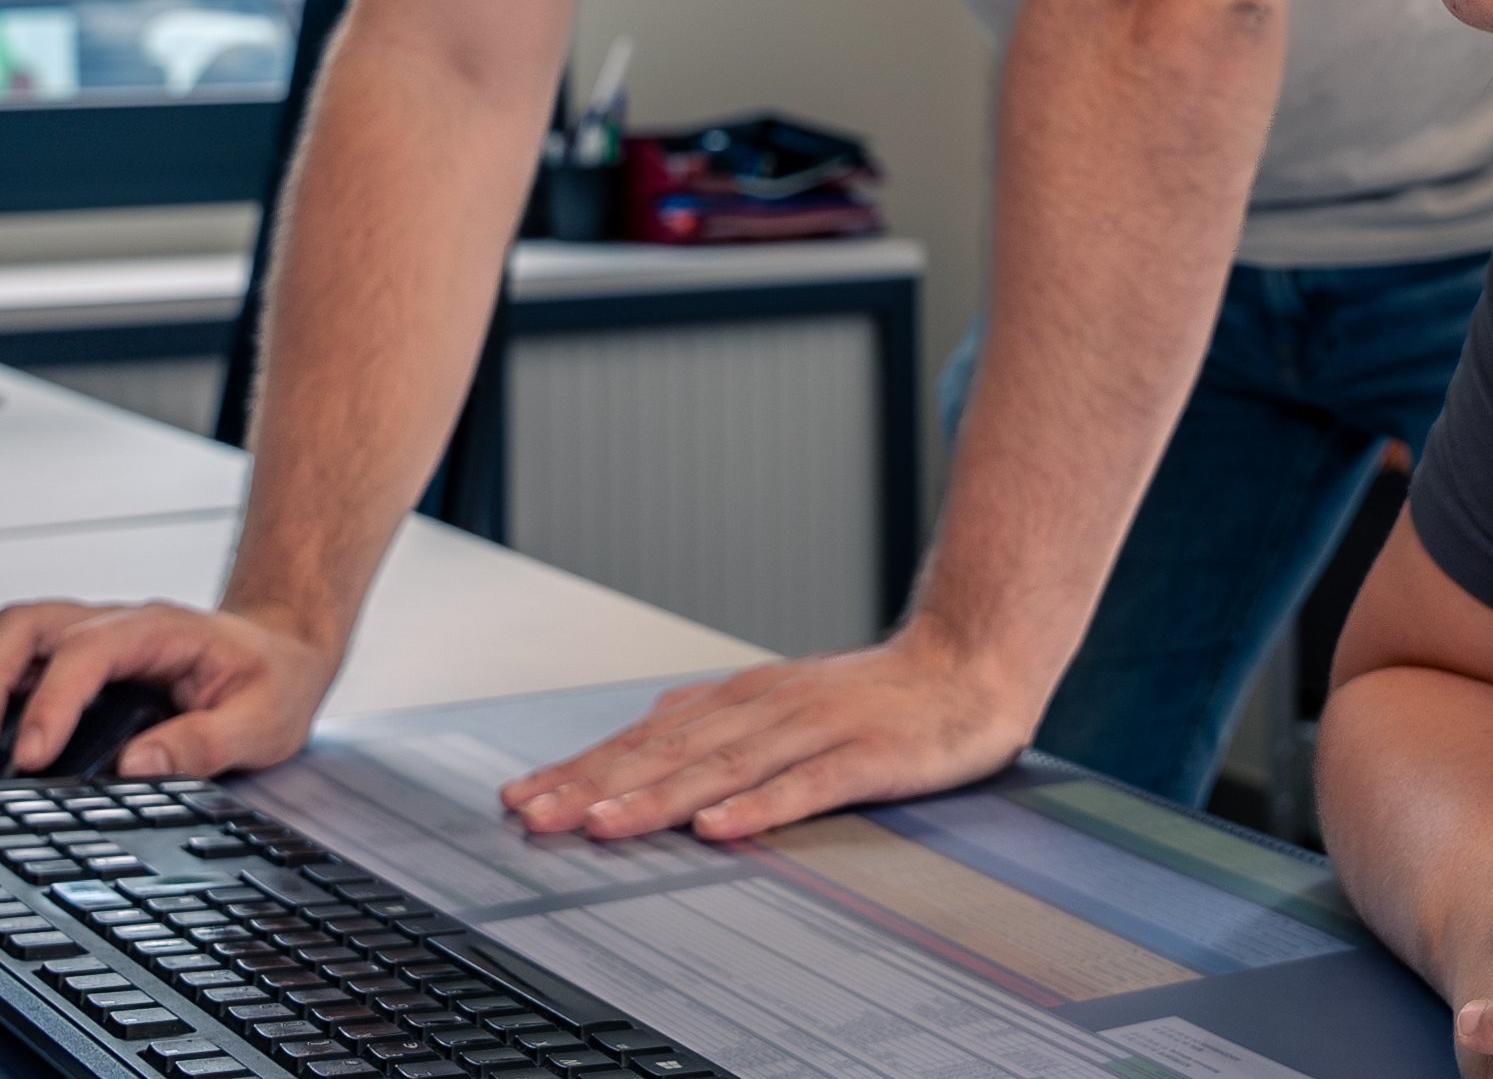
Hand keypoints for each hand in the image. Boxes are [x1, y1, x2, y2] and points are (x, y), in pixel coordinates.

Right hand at [0, 598, 336, 781]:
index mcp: (158, 630)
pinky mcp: (67, 669)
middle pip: (24, 632)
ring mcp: (84, 643)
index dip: (51, 702)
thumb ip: (206, 742)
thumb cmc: (271, 678)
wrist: (280, 652)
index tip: (30, 757)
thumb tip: (139, 767)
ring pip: (3, 650)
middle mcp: (110, 627)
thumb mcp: (264, 718)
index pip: (87, 652)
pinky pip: (6, 676)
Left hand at [499, 622, 1037, 840]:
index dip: (581, 768)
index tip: (523, 797)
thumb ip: (717, 720)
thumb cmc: (877, 694)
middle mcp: (767, 707)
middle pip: (669, 752)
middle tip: (535, 816)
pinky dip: (760, 807)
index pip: (646, 737)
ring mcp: (815, 728)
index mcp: (742, 698)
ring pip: (723, 767)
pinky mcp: (865, 755)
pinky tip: (722, 828)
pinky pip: (806, 785)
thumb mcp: (783, 699)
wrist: (969, 664)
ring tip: (604, 825)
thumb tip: (644, 733)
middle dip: (595, 786)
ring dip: (659, 799)